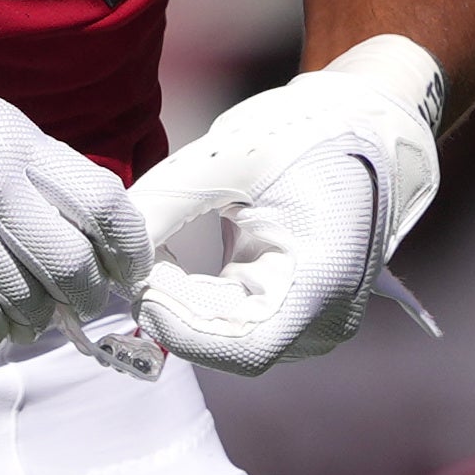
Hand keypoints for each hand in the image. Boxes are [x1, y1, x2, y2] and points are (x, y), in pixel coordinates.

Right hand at [0, 39, 148, 346]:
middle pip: (75, 266)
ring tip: (13, 308)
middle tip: (77, 306)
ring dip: (32, 317)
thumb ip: (17, 158)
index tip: (129, 270)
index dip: (128, 247)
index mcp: (8, 139)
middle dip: (86, 296)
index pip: (104, 202)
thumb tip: (74, 210)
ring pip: (31, 303)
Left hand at [132, 36, 443, 373]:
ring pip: (225, 339)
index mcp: (320, 282)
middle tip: (124, 265)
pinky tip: (172, 263)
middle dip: (169, 309)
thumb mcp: (229, 159)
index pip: (239, 348)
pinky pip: (235, 323)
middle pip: (226, 345)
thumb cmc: (307, 133)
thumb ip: (164, 204)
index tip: (137, 285)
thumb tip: (106, 248)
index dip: (177, 327)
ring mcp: (315, 322)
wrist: (367, 126)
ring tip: (148, 257)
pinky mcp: (299, 313)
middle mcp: (326, 319)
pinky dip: (197, 300)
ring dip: (180, 306)